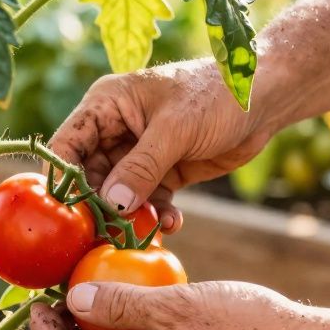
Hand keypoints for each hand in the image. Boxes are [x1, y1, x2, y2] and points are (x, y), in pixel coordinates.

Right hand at [50, 59, 274, 232]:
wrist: (265, 98)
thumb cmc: (217, 96)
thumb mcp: (176, 130)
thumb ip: (141, 168)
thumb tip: (110, 204)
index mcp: (106, 105)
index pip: (66, 145)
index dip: (64, 178)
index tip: (71, 214)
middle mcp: (115, 129)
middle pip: (88, 176)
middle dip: (100, 206)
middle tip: (110, 233)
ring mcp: (138, 153)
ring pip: (118, 194)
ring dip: (130, 216)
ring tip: (146, 231)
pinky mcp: (162, 172)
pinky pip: (147, 201)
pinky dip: (156, 215)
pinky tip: (172, 224)